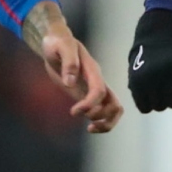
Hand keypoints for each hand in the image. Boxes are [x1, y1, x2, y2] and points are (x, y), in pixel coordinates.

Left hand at [34, 19, 122, 134]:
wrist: (56, 42)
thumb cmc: (58, 42)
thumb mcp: (61, 46)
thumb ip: (68, 61)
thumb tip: (70, 83)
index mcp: (92, 70)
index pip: (99, 90)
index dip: (90, 104)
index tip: (74, 112)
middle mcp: (97, 81)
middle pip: (115, 105)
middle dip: (105, 118)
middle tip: (88, 123)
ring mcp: (94, 89)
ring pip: (112, 110)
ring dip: (105, 123)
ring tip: (89, 129)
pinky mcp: (86, 94)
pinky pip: (101, 111)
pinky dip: (98, 121)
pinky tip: (85, 122)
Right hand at [127, 7, 171, 112]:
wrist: (156, 40)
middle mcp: (167, 70)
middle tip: (171, 77)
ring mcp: (149, 77)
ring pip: (159, 107)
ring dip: (161, 99)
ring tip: (160, 80)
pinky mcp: (135, 83)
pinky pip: (145, 108)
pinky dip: (147, 102)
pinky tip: (149, 87)